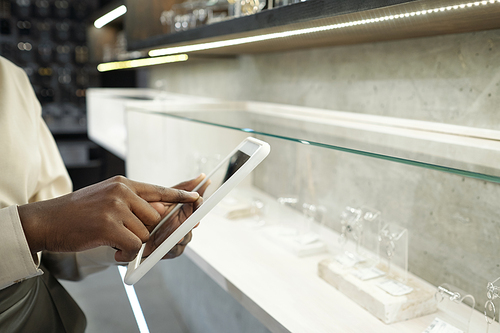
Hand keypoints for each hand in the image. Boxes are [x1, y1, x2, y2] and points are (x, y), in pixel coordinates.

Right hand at [18, 176, 199, 261]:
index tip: (198, 197)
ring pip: (146, 232)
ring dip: (133, 242)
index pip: (160, 189)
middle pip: (156, 217)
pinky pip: (134, 244)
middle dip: (147, 231)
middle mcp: (122, 192)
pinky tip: (112, 247)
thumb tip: (163, 212)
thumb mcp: (107, 198)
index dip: (181, 194)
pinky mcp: (109, 225)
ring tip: (111, 238)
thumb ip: (134, 204)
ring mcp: (116, 207)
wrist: (46, 220)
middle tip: (127, 235)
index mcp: (124, 184)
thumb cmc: (77, 213)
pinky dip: (126, 251)